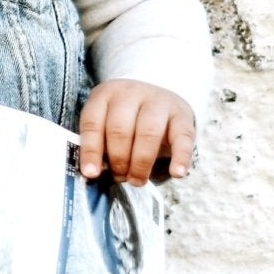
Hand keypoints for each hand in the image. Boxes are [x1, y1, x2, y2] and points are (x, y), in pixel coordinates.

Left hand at [77, 79, 196, 185]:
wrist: (160, 99)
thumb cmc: (127, 117)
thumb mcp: (107, 121)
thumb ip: (100, 143)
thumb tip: (95, 172)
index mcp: (105, 94)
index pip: (93, 123)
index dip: (91, 151)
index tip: (91, 174)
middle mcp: (130, 94)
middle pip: (120, 129)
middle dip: (118, 160)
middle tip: (120, 177)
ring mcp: (158, 102)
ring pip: (148, 133)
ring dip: (141, 162)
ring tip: (137, 180)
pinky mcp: (183, 115)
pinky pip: (182, 138)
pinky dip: (180, 158)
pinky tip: (177, 173)